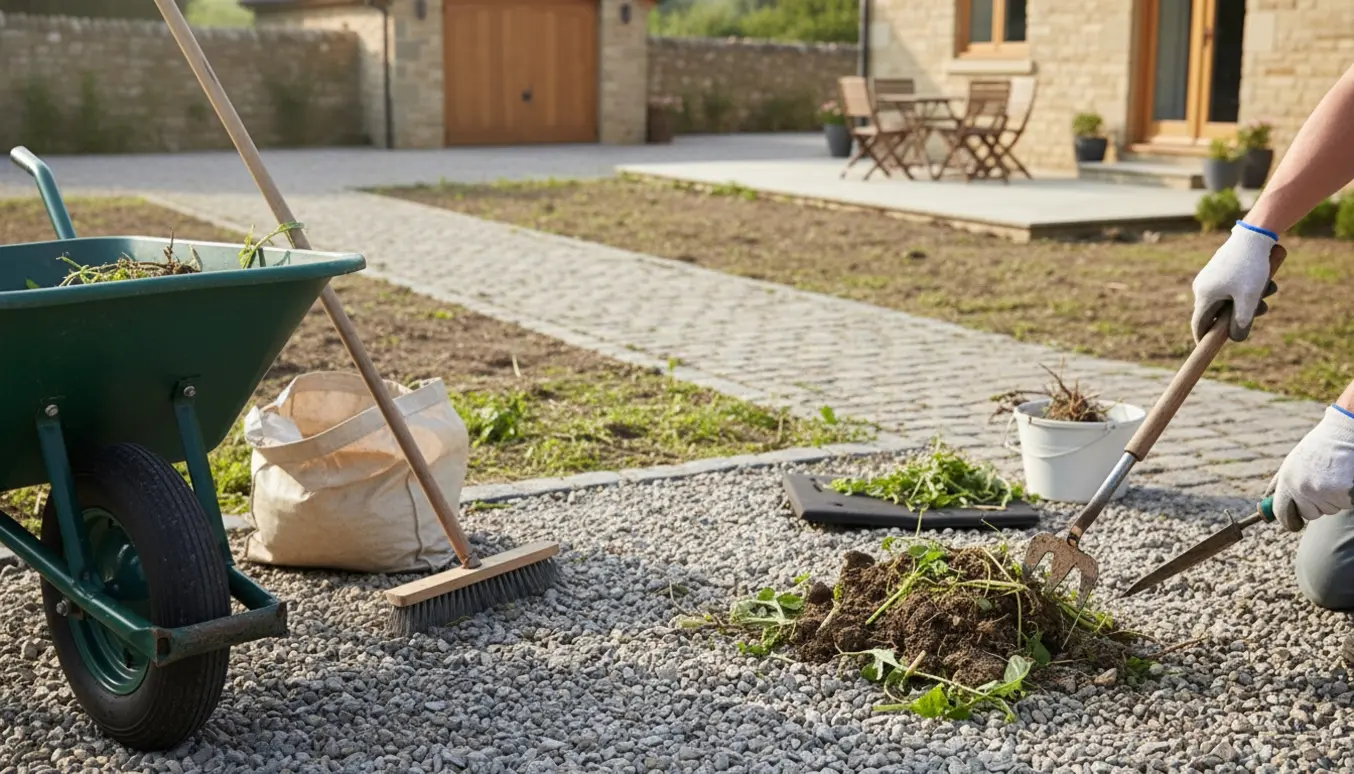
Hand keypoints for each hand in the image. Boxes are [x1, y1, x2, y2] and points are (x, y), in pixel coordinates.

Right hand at [1191, 222, 1279, 342]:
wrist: (1254, 234)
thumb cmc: (1250, 267)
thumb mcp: (1249, 298)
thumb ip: (1242, 322)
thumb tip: (1236, 338)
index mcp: (1204, 296)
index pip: (1199, 325)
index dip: (1204, 339)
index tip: (1210, 348)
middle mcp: (1202, 287)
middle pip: (1218, 312)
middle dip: (1241, 314)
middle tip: (1263, 310)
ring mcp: (1211, 277)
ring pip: (1229, 298)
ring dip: (1250, 300)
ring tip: (1270, 289)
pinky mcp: (1220, 269)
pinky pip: (1232, 287)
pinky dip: (1248, 289)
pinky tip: (1266, 281)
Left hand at [1266, 406, 1353, 530]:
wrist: (1344, 432)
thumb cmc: (1320, 447)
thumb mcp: (1293, 462)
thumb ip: (1280, 484)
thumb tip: (1266, 503)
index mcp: (1286, 480)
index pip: (1281, 514)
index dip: (1289, 520)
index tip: (1294, 523)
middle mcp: (1301, 488)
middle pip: (1309, 514)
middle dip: (1317, 504)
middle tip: (1324, 482)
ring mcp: (1322, 491)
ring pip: (1329, 510)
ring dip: (1334, 499)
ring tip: (1336, 476)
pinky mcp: (1342, 493)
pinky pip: (1345, 505)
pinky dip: (1348, 497)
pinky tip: (1346, 478)